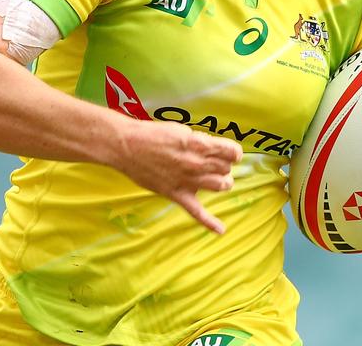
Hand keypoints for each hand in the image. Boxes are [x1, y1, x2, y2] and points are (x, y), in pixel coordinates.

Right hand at [112, 119, 242, 233]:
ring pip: (220, 185)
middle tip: (217, 164)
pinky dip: (210, 222)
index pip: (231, 152)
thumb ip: (199, 142)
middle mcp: (197, 163)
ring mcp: (187, 180)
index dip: (234, 152)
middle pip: (226, 169)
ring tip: (219, 179)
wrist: (127, 146)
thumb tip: (211, 151)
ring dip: (223, 182)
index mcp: (199, 144)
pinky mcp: (176, 194)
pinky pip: (196, 211)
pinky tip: (221, 230)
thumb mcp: (181, 131)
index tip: (232, 153)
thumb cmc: (153, 135)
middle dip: (225, 166)